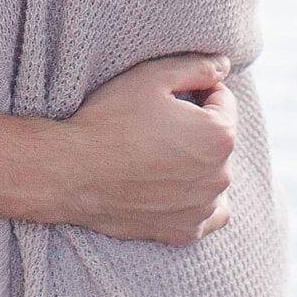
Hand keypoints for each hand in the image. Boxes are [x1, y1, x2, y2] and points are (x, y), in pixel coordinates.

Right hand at [44, 53, 236, 242]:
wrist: (72, 171)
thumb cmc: (110, 121)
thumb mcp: (152, 77)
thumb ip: (197, 67)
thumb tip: (224, 65)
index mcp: (219, 136)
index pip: (222, 100)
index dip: (194, 90)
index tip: (164, 97)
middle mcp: (219, 176)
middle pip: (218, 138)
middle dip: (196, 127)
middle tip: (155, 123)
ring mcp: (203, 208)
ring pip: (212, 174)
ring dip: (196, 162)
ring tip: (155, 154)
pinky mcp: (184, 231)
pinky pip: (206, 212)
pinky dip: (196, 199)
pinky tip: (170, 186)